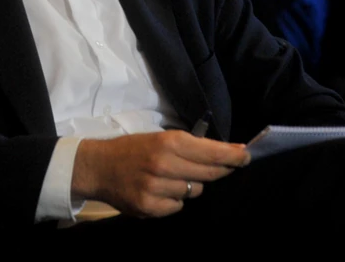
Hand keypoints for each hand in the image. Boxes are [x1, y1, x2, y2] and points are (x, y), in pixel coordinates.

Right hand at [71, 131, 249, 217]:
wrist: (98, 167)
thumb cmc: (131, 149)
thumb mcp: (158, 137)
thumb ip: (188, 146)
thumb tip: (224, 153)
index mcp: (168, 142)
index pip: (212, 152)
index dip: (233, 155)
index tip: (246, 156)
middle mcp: (165, 165)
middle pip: (209, 173)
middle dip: (220, 170)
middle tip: (225, 166)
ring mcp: (157, 188)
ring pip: (195, 191)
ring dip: (191, 185)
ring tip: (173, 177)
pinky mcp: (150, 207)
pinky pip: (178, 207)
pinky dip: (174, 200)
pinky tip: (161, 191)